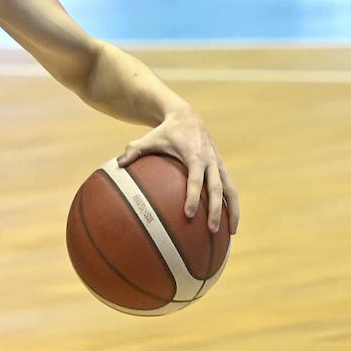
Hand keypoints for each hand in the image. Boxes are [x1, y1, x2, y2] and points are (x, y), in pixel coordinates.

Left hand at [116, 107, 239, 234]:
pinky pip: (230, 188)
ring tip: (231, 233)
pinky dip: (232, 205)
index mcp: (194, 156)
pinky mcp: (222, 167)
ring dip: (232, 211)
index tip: (189, 215)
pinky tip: (229, 223)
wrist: (188, 117)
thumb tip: (117, 165)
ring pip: (230, 190)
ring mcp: (218, 164)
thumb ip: (134, 151)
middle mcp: (210, 161)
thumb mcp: (148, 139)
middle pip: (217, 189)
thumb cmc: (165, 132)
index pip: (195, 180)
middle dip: (215, 210)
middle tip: (211, 230)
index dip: (193, 197)